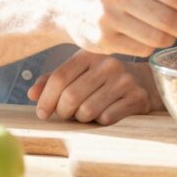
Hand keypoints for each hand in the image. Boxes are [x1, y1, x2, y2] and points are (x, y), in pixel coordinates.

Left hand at [27, 50, 153, 124]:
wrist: (144, 81)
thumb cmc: (103, 80)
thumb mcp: (80, 73)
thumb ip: (54, 81)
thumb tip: (32, 94)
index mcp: (89, 54)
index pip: (59, 77)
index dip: (46, 99)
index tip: (42, 113)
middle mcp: (108, 64)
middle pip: (71, 97)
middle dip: (63, 112)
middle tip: (67, 114)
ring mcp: (125, 80)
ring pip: (87, 111)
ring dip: (82, 119)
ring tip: (87, 113)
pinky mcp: (137, 97)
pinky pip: (106, 119)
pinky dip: (100, 122)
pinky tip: (106, 113)